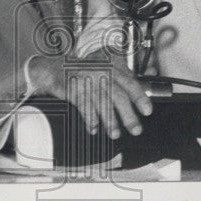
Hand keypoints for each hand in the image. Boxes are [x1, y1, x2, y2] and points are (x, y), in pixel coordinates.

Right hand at [28, 55, 152, 138]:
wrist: (52, 69)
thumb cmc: (82, 71)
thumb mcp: (103, 68)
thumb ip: (121, 79)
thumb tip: (141, 94)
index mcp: (110, 66)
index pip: (130, 82)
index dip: (140, 97)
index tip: (147, 111)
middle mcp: (100, 71)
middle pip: (118, 95)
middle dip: (128, 115)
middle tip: (136, 129)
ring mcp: (85, 79)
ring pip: (102, 102)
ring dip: (110, 121)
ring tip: (115, 134)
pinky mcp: (72, 88)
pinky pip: (84, 106)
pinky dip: (90, 119)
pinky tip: (94, 129)